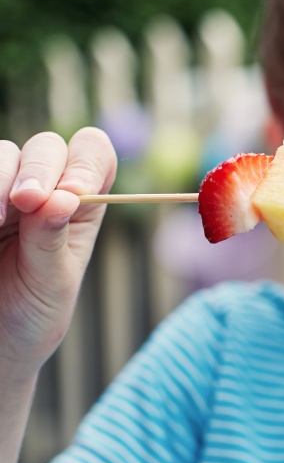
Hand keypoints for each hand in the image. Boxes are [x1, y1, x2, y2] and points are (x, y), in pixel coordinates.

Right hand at [0, 129, 115, 377]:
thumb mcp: (51, 283)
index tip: (74, 192)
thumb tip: (63, 196)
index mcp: (80, 205)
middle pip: (47, 147)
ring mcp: (1, 189)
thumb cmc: (30, 315)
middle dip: (40, 169)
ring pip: (3, 153)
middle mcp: (43, 188)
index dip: (87, 164)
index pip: (95, 156)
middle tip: (27, 201)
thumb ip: (52, 240)